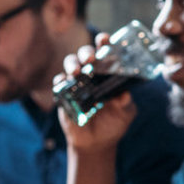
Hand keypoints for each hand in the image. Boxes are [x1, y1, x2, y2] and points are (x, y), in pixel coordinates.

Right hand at [55, 32, 137, 154]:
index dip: (104, 43)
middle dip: (86, 52)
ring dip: (72, 64)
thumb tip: (125, 95)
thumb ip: (125, 103)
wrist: (97, 144)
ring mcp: (76, 83)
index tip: (104, 39)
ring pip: (70, 65)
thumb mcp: (125, 113)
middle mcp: (90, 74)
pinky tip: (63, 82)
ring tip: (76, 71)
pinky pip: (59, 84)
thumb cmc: (114, 124)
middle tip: (90, 58)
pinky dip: (60, 81)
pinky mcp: (64, 95)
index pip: (105, 52)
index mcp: (107, 73)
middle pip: (85, 54)